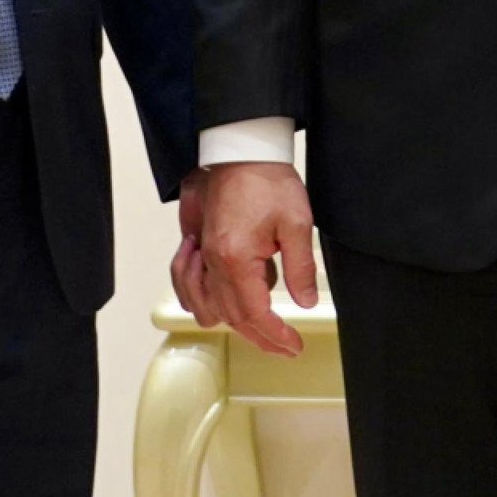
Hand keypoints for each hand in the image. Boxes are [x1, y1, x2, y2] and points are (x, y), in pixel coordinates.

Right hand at [188, 163, 316, 356]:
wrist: (241, 151)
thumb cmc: (267, 180)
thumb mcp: (297, 224)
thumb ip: (300, 268)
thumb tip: (304, 301)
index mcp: (237, 259)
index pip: (255, 313)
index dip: (275, 335)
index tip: (293, 344)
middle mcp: (214, 262)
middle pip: (232, 317)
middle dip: (261, 337)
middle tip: (285, 345)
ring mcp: (203, 255)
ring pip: (209, 307)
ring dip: (234, 323)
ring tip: (262, 328)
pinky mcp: (200, 246)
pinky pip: (192, 286)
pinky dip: (203, 300)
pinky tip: (224, 302)